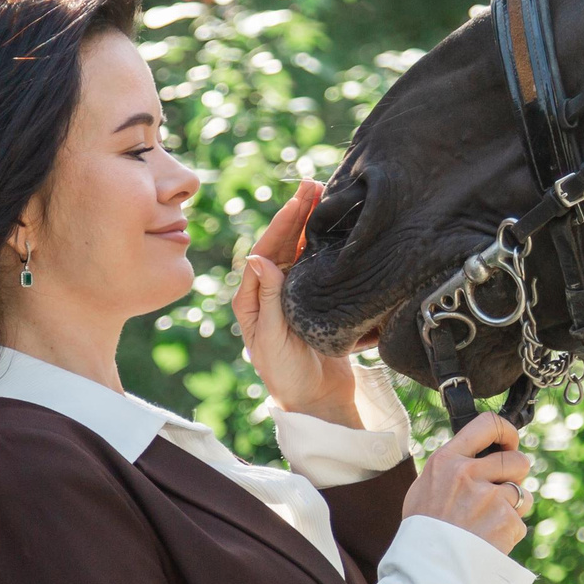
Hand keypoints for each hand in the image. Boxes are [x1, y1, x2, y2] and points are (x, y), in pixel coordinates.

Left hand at [234, 180, 360, 425]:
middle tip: (313, 184)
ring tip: (324, 196)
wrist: (314, 400)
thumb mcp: (273, 337)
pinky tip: (333, 226)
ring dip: (310, 224)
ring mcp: (291, 295)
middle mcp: (268, 292)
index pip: (264, 251)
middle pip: (281, 244)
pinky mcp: (311, 300)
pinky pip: (315, 264)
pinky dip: (322, 243)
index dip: (281, 224)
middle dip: (297, 214)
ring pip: (299, 250)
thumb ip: (267, 298)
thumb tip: (256, 257)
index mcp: (250, 299)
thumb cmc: (286, 374)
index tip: (298, 200)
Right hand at [403, 413, 531, 553]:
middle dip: (516, 477)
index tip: (510, 443)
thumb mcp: (425, 488)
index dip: (507, 432)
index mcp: (447, 460)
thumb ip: (451, 468)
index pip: (487, 424)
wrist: (426, 570)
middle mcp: (468, 473)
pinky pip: (519, 521)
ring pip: (523, 493)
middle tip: (500, 493)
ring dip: (513, 508)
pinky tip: (489, 541)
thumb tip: (476, 455)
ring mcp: (489, 497)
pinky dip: (509, 532)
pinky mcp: (505, 521)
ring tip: (488, 524)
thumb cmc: (423, 531)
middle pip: (517, 460)